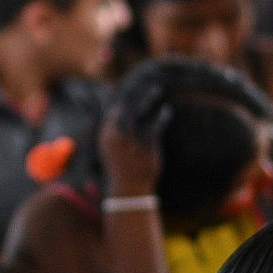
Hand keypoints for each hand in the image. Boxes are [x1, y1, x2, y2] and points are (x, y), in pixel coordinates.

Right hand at [98, 83, 167, 197]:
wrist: (127, 189)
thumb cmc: (119, 169)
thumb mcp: (109, 150)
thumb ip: (112, 133)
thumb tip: (113, 115)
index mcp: (106, 137)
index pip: (114, 112)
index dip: (124, 100)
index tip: (132, 92)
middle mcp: (117, 137)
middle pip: (126, 107)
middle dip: (135, 93)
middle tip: (145, 82)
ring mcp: (131, 141)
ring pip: (140, 113)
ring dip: (149, 99)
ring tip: (157, 89)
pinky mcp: (146, 148)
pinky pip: (155, 127)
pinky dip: (162, 117)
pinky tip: (167, 110)